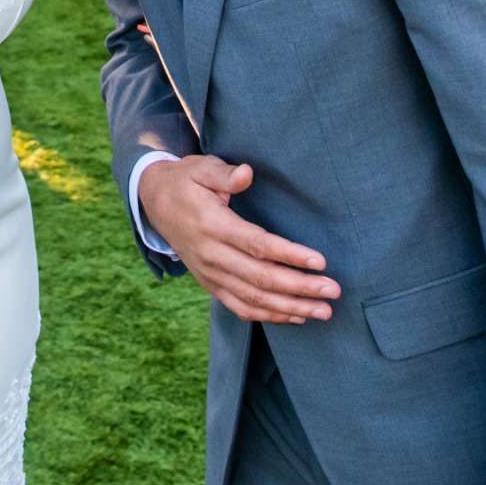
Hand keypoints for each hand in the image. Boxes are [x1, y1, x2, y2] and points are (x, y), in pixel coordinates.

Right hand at [136, 155, 338, 323]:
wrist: (153, 203)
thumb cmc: (186, 181)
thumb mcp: (201, 168)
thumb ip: (224, 174)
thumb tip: (247, 174)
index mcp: (212, 226)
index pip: (257, 245)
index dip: (289, 255)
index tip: (320, 261)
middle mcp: (211, 255)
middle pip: (260, 278)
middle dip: (299, 287)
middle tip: (332, 291)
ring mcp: (209, 274)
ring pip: (253, 299)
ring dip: (290, 308)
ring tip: (323, 311)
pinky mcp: (210, 284)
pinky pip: (240, 307)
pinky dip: (269, 316)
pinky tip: (296, 316)